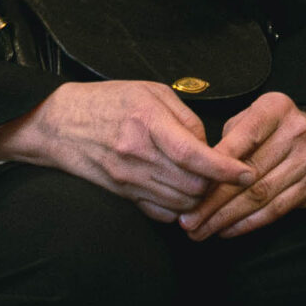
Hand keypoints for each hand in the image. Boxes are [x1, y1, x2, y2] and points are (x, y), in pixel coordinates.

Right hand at [0, 80, 252, 219]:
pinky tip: (180, 192)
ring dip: (199, 197)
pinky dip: (178, 208)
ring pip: (180, 203)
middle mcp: (138, 155)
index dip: (225, 168)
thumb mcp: (151, 92)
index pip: (194, 155)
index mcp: (148, 123)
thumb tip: (208, 146)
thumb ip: (185, 118)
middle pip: (193, 186)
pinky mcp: (122, 194)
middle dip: (216, 184)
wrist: (58, 124)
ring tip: (203, 181)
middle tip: (222, 172)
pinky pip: (160, 213)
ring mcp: (128, 179)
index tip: (246, 172)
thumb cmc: (109, 101)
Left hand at [183, 94, 305, 239]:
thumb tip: (199, 175)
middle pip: (248, 174)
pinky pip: (276, 210)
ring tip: (201, 231)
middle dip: (213, 202)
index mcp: (276, 108)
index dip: (215, 167)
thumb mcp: (249, 118)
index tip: (189, 189)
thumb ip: (227, 141)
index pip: (242, 140)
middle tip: (188, 221)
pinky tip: (226, 230)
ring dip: (226, 218)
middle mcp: (296, 132)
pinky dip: (248, 224)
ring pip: (260, 196)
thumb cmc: (271, 128)